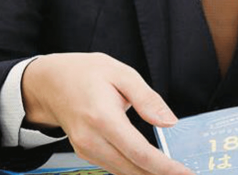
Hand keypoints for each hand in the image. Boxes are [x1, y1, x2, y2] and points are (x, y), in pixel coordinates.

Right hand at [22, 53, 192, 174]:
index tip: (186, 173)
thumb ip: (147, 99)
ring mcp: (85, 149)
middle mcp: (91, 140)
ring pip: (122, 172)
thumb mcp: (122, 73)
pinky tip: (151, 166)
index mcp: (103, 118)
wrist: (51, 81)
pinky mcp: (85, 152)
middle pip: (132, 170)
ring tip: (173, 172)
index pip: (140, 153)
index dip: (166, 168)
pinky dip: (134, 170)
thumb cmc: (86, 73)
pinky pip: (113, 167)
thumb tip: (170, 122)